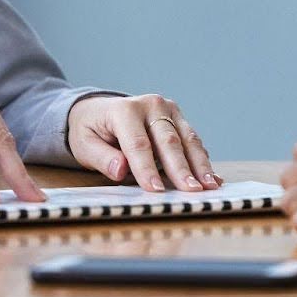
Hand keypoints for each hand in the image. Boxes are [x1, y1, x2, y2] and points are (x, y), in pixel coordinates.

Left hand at [66, 94, 219, 191]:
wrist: (98, 110)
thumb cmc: (90, 130)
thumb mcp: (84, 144)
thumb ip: (102, 157)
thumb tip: (120, 169)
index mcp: (124, 110)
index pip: (138, 144)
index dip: (147, 169)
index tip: (156, 190)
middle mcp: (150, 105)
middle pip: (168, 141)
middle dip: (181, 169)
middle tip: (191, 191)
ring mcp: (168, 109)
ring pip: (187, 139)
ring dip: (199, 164)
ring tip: (210, 185)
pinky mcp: (178, 118)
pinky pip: (192, 141)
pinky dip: (202, 160)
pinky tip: (212, 177)